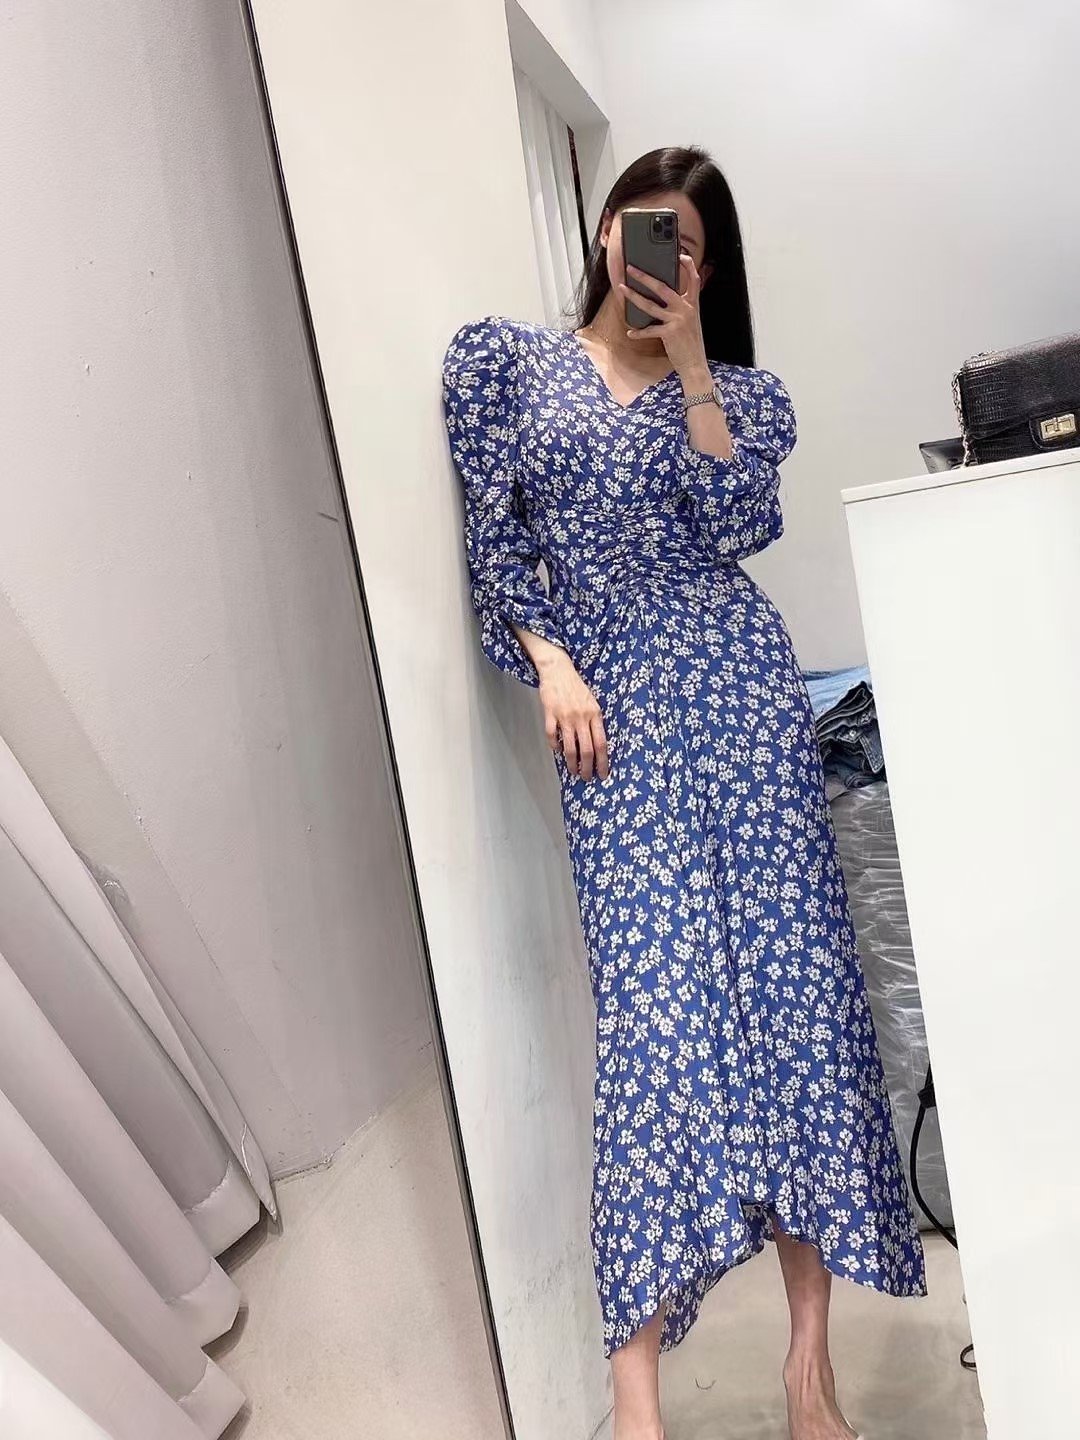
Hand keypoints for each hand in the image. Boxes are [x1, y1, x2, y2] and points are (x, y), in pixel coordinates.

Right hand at [536, 650, 609, 781]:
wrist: (558, 670)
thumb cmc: (576, 686)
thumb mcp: (592, 702)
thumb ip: (594, 721)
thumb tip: (596, 743)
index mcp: (595, 714)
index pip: (601, 743)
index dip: (603, 761)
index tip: (603, 773)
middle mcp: (581, 717)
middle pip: (586, 749)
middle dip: (587, 767)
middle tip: (587, 777)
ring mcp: (565, 716)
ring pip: (569, 747)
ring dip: (571, 763)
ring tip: (573, 771)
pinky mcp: (550, 714)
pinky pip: (552, 736)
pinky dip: (555, 746)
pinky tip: (557, 750)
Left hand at [618, 255, 708, 376]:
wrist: (695, 363)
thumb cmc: (690, 342)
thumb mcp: (690, 321)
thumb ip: (682, 307)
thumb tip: (664, 298)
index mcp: (692, 304)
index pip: (694, 280)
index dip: (689, 266)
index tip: (682, 256)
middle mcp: (685, 309)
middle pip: (663, 287)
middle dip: (644, 276)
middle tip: (631, 269)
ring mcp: (677, 320)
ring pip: (650, 305)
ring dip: (634, 297)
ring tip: (622, 289)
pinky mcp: (669, 333)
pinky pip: (649, 330)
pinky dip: (639, 332)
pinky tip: (630, 332)